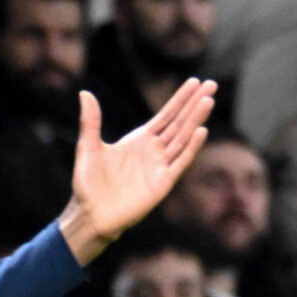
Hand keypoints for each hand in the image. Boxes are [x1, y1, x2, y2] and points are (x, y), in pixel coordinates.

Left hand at [57, 79, 217, 263]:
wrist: (91, 214)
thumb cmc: (88, 184)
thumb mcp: (88, 148)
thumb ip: (90, 121)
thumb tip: (84, 93)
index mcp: (140, 140)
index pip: (166, 115)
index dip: (180, 99)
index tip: (195, 82)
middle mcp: (154, 151)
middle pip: (179, 123)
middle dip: (194, 104)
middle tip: (212, 84)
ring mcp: (160, 166)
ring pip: (182, 139)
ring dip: (195, 120)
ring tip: (208, 101)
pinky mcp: (162, 183)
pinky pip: (180, 163)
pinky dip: (191, 148)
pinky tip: (201, 131)